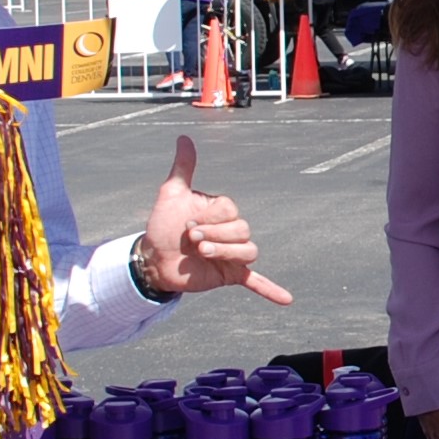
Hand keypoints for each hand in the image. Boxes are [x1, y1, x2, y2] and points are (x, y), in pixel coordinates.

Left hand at [140, 135, 294, 304]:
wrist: (152, 259)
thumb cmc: (163, 225)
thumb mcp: (172, 194)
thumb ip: (184, 168)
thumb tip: (184, 138)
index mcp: (223, 212)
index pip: (232, 211)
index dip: (211, 216)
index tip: (187, 222)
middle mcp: (232, 232)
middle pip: (243, 231)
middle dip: (216, 235)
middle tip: (192, 239)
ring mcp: (233, 255)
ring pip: (248, 252)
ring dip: (225, 253)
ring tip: (201, 253)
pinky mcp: (230, 275)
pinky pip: (255, 281)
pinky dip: (271, 290)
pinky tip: (286, 300)